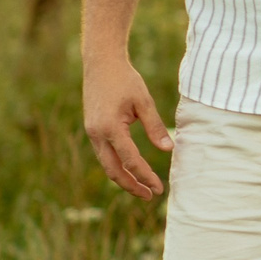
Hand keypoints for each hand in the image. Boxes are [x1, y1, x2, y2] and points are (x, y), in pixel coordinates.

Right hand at [83, 54, 173, 199]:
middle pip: (113, 170)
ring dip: (124, 178)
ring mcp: (92, 132)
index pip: (130, 161)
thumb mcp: (144, 102)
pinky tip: (131, 170)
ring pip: (107, 164)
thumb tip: (168, 149)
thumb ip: (155, 126)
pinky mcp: (92, 129)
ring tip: (143, 188)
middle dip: (132, 186)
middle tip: (151, 196)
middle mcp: (97, 134)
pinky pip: (104, 154)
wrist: (101, 63)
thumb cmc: (125, 80)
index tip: (159, 188)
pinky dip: (117, 166)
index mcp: (110, 127)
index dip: (145, 177)